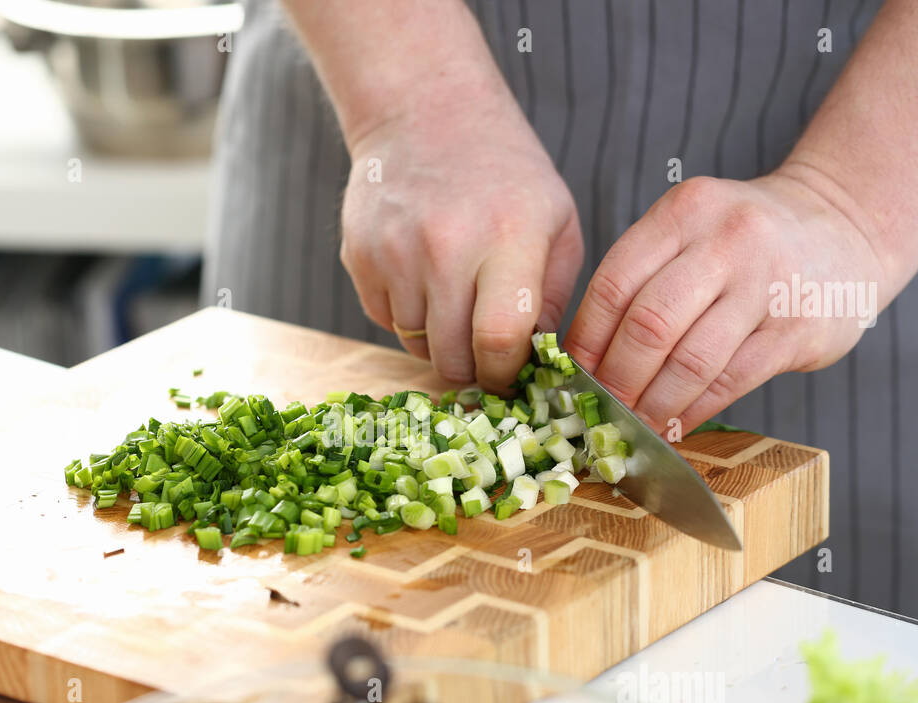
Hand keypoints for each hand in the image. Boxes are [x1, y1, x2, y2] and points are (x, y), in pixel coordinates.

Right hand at [340, 84, 582, 391]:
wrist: (425, 113)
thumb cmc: (505, 173)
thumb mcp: (557, 222)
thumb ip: (554, 297)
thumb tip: (536, 362)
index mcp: (507, 239)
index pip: (499, 341)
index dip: (505, 373)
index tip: (511, 374)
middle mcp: (445, 248)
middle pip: (452, 358)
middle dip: (472, 369)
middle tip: (485, 352)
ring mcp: (395, 254)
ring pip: (416, 346)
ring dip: (439, 342)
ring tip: (456, 303)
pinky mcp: (360, 257)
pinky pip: (386, 322)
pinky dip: (408, 317)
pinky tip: (424, 281)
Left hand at [566, 171, 890, 434]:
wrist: (847, 228)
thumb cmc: (749, 242)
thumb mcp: (694, 230)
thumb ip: (644, 278)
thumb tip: (584, 358)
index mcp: (684, 213)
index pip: (614, 284)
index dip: (586, 340)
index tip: (570, 377)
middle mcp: (725, 240)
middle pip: (648, 325)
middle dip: (616, 379)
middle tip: (600, 410)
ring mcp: (766, 284)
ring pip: (689, 361)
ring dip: (652, 405)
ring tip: (633, 428)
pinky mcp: (797, 329)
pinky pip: (730, 381)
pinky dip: (693, 411)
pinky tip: (674, 425)